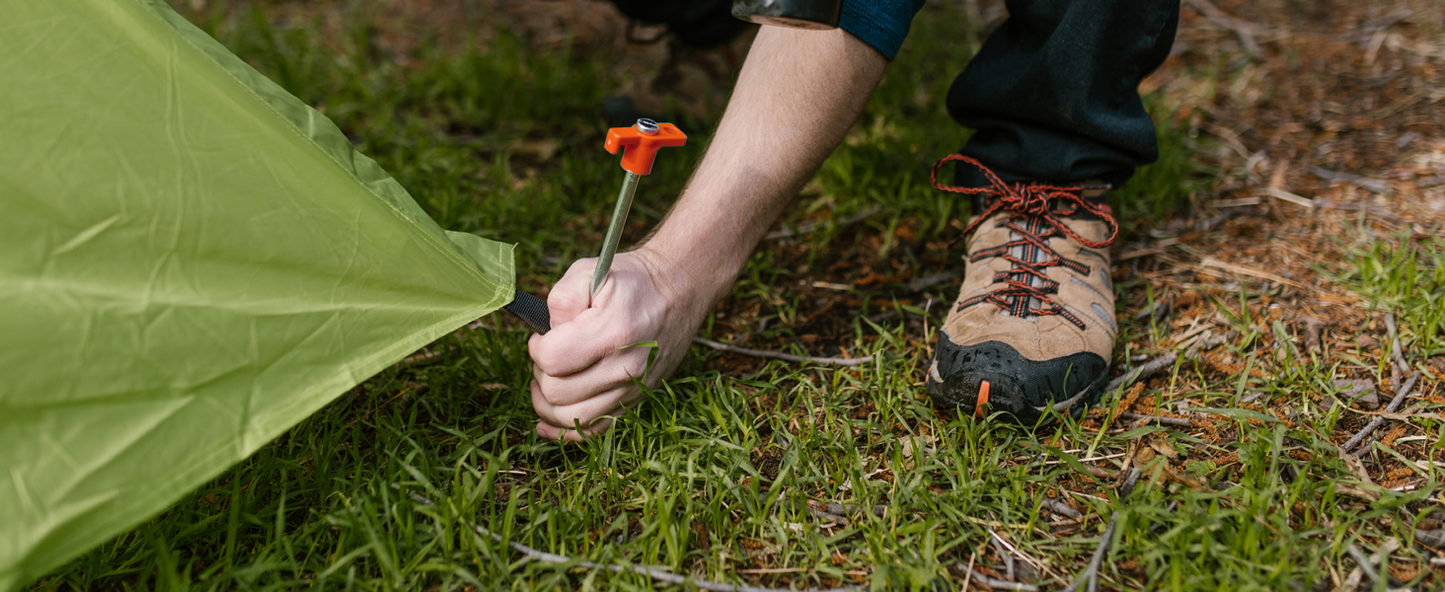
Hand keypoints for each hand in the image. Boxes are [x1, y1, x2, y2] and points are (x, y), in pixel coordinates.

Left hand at [528, 247, 713, 440]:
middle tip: (548, 353)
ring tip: (547, 379)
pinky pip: (594, 430)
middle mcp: (626, 367)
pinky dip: (565, 431)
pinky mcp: (636, 400)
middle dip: (541, 372)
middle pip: (557, 393)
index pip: (553, 360)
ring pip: (571, 417)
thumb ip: (560, 300)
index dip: (537, 348)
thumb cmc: (631, 282)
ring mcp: (633, 388)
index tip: (542, 336)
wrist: (678, 292)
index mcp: (613, 331)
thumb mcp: (590, 271)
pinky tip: (547, 421)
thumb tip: (547, 334)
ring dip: (547, 402)